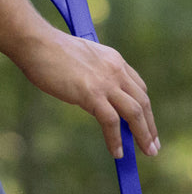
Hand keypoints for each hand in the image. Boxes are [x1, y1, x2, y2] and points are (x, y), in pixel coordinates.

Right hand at [13, 24, 159, 158]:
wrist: (34, 41)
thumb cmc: (51, 50)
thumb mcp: (85, 60)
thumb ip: (97, 76)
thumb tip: (99, 99)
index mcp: (115, 61)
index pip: (139, 88)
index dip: (145, 109)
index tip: (147, 124)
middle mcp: (116, 71)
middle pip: (142, 103)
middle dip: (150, 127)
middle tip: (154, 146)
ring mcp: (105, 83)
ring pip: (134, 113)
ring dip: (143, 136)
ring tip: (148, 152)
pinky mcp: (92, 94)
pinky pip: (111, 122)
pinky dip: (115, 139)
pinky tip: (117, 152)